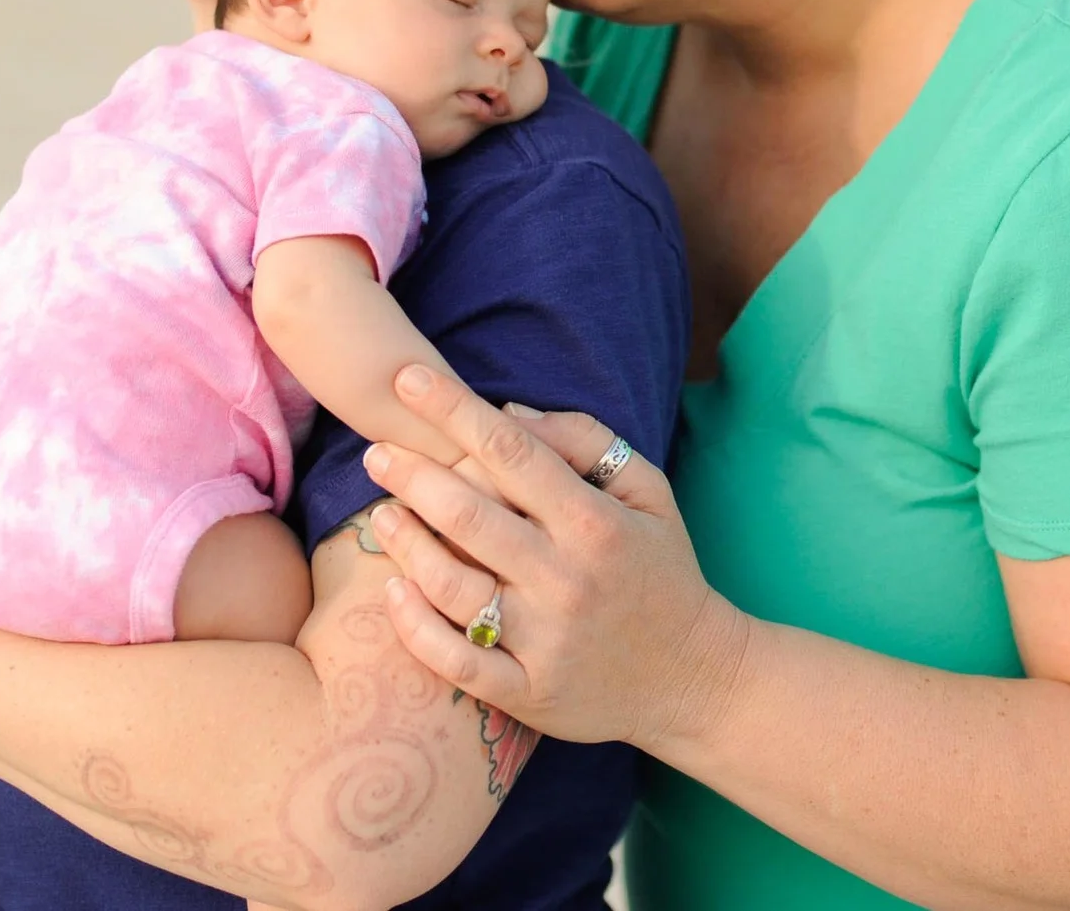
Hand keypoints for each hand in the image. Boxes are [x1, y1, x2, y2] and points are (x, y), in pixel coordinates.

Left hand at [361, 365, 750, 753]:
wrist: (694, 679)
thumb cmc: (663, 572)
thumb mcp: (650, 492)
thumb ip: (585, 441)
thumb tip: (508, 411)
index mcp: (595, 523)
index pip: (512, 451)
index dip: (454, 410)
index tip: (408, 378)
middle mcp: (566, 578)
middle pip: (469, 515)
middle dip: (412, 474)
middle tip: (375, 451)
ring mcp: (543, 640)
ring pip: (451, 585)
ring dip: (405, 544)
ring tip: (382, 515)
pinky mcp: (527, 691)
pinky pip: (454, 659)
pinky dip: (414, 626)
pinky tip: (394, 591)